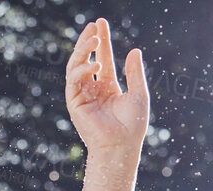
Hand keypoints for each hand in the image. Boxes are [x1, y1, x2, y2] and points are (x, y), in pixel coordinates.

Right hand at [65, 19, 148, 158]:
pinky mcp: (74, 103)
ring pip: (76, 67)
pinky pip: (74, 81)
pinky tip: (95, 66)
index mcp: (107, 87)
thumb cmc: (132, 125)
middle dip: (87, 41)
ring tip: (94, 39)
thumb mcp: (138, 93)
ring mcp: (82, 96)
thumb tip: (133, 50)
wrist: (122, 145)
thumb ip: (134, 72)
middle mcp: (93, 90)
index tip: (100, 23)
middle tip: (93, 25)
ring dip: (82, 51)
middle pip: (86, 59)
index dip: (102, 40)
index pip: (102, 58)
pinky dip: (82, 71)